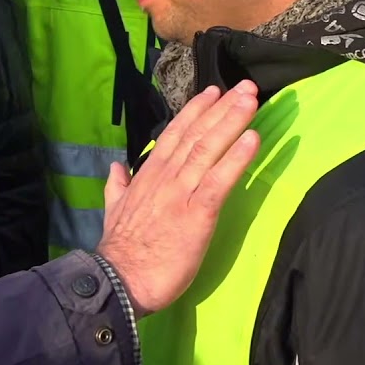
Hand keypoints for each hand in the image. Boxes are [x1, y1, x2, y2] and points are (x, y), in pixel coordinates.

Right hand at [96, 81, 260, 316]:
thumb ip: (117, 185)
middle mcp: (166, 176)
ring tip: (251, 101)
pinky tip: (252, 139)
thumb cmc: (120, 249)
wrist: (120, 278)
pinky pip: (220, 180)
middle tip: (244, 86)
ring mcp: (182, 192)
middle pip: (197, 134)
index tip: (213, 92)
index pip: (174, 134)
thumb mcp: (112, 209)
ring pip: (209, 149)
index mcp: (149, 175)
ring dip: (232, 122)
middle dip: (222, 108)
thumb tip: (116, 167)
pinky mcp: (198, 212)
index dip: (195, 111)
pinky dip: (237, 158)